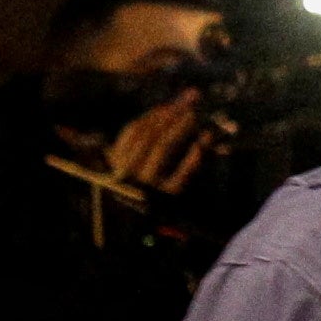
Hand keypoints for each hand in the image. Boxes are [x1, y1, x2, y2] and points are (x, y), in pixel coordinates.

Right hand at [101, 88, 224, 203]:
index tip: (173, 103)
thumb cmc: (150, 183)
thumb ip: (155, 133)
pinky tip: (204, 140)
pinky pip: (181, 173)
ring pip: (163, 148)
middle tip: (190, 100)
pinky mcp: (168, 196)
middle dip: (171, 114)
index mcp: (116, 160)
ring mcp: (147, 184)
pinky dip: (193, 155)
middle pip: (150, 134)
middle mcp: (127, 171)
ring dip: (180, 128)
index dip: (155, 114)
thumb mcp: (142, 159)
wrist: (154, 220)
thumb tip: (180, 101)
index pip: (134, 130)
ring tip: (194, 115)